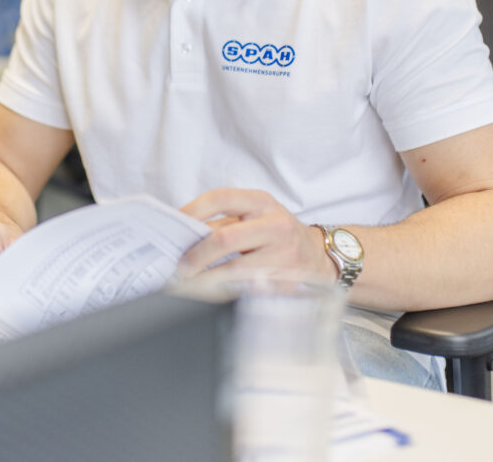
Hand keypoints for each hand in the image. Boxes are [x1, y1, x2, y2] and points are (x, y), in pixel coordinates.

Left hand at [176, 188, 334, 281]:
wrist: (318, 257)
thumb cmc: (278, 234)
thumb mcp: (257, 216)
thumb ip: (225, 222)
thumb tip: (185, 235)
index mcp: (261, 202)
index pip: (220, 198)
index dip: (192, 210)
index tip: (174, 225)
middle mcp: (274, 225)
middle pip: (225, 238)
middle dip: (197, 255)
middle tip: (181, 267)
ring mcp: (282, 254)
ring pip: (234, 270)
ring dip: (206, 280)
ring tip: (190, 284)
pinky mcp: (285, 281)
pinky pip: (247, 289)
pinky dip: (225, 293)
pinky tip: (213, 294)